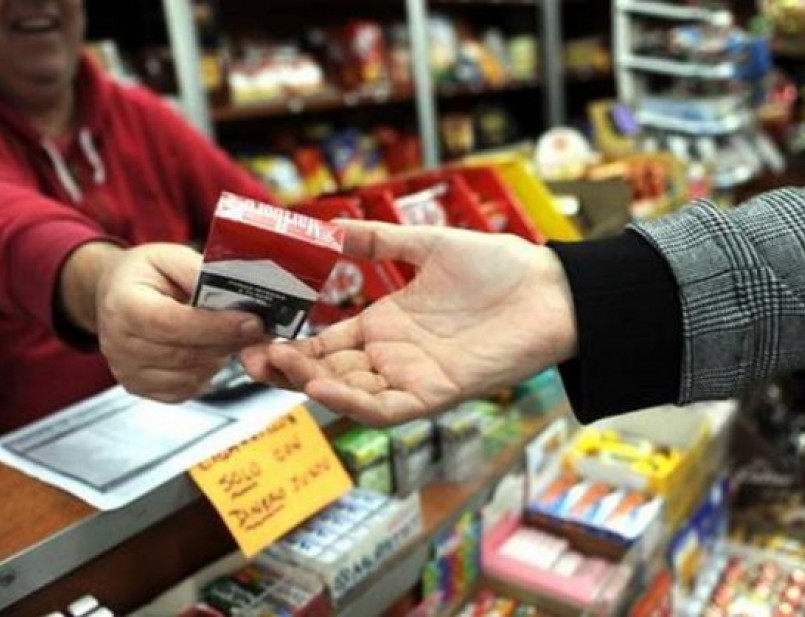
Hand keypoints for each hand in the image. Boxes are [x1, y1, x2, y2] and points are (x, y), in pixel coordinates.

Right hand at [65, 242, 265, 401]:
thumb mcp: (169, 257)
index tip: (252, 322)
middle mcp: (118, 344)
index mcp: (123, 305)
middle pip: (184, 354)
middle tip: (258, 328)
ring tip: (231, 335)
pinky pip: (185, 390)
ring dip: (219, 357)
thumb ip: (199, 272)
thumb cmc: (144, 274)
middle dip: (228, 342)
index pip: (172, 324)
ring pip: (190, 376)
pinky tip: (210, 350)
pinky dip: (205, 372)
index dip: (215, 326)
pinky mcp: (139, 388)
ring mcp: (127, 371)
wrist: (114, 294)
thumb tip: (236, 293)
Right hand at [241, 221, 576, 424]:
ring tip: (277, 366)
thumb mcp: (427, 245)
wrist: (553, 288)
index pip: (326, 343)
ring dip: (313, 384)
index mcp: (385, 325)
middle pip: (329, 373)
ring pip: (351, 394)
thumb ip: (378, 242)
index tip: (256, 335)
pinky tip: (325, 386)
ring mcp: (413, 376)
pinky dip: (356, 403)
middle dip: (288, 370)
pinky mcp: (439, 392)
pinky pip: (389, 408)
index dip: (291, 344)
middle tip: (250, 356)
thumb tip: (331, 228)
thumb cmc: (500, 267)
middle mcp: (393, 355)